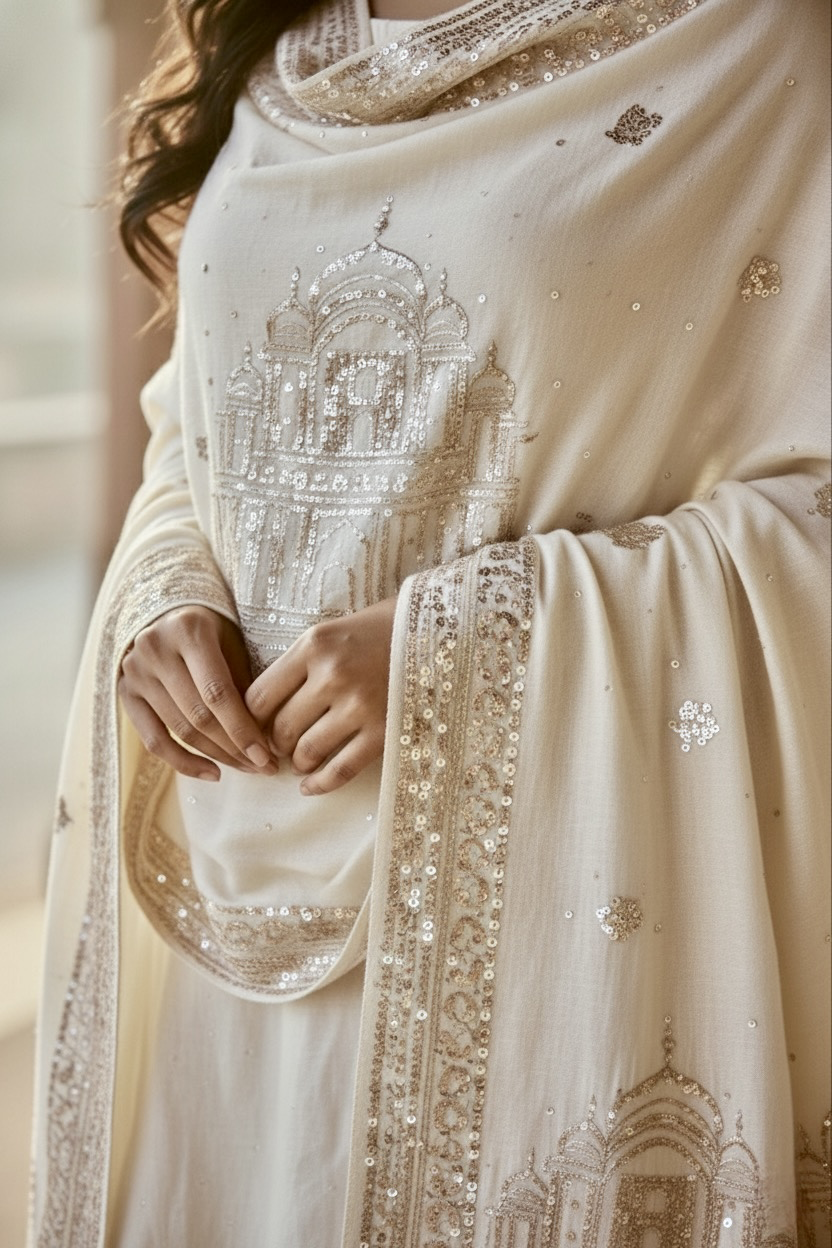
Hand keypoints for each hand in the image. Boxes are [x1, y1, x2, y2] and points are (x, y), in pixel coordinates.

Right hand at [118, 605, 276, 780]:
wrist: (168, 614)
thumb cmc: (213, 631)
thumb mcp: (234, 643)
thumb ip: (244, 683)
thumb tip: (266, 738)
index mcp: (189, 630)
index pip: (217, 692)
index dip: (243, 730)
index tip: (267, 757)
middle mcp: (155, 649)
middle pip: (198, 715)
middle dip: (234, 748)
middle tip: (263, 767)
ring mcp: (135, 672)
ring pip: (179, 730)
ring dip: (216, 756)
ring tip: (245, 768)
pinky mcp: (125, 693)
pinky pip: (154, 740)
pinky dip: (184, 762)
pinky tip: (212, 773)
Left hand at [245, 596, 396, 795]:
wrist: (442, 631)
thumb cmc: (382, 629)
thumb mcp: (333, 632)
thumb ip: (301, 664)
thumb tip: (266, 706)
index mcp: (314, 646)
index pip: (260, 695)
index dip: (251, 719)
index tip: (256, 726)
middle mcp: (333, 675)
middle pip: (280, 727)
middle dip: (274, 744)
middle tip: (279, 746)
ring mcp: (359, 706)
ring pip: (306, 751)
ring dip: (297, 762)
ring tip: (300, 761)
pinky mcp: (384, 731)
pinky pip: (341, 770)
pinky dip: (319, 784)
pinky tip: (310, 786)